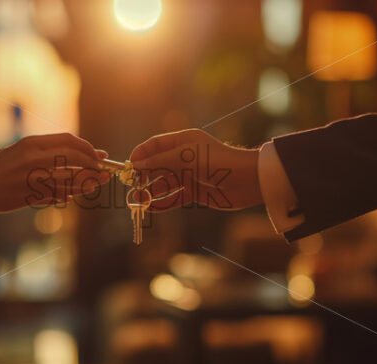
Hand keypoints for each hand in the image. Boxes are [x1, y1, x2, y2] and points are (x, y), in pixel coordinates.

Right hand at [0, 133, 110, 213]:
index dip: (86, 147)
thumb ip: (39, 151)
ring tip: (100, 182)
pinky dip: (73, 194)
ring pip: (73, 179)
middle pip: (76, 157)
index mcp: (31, 143)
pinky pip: (61, 195)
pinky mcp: (34, 196)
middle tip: (102, 168)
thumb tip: (66, 153)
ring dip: (89, 181)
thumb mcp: (16, 151)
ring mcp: (36, 178)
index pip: (69, 140)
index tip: (95, 153)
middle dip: (93, 163)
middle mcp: (36, 158)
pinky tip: (79, 194)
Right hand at [130, 129, 261, 211]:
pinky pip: (174, 197)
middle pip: (156, 166)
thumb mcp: (186, 158)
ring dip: (150, 191)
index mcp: (183, 142)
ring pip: (164, 183)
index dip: (141, 155)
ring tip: (138, 200)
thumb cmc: (218, 162)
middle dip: (143, 176)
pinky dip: (162, 202)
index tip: (129, 167)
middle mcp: (184, 157)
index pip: (154, 146)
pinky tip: (151, 208)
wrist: (247, 180)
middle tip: (131, 186)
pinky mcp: (194, 192)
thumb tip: (136, 164)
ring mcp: (189, 175)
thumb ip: (160, 161)